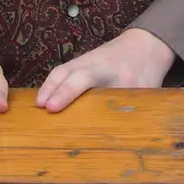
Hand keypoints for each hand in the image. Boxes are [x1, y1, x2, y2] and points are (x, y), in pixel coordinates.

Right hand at [35, 28, 175, 112]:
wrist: (146, 44)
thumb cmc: (146, 71)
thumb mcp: (147, 90)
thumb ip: (134, 108)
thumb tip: (124, 139)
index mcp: (111, 69)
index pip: (84, 77)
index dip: (67, 92)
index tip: (52, 108)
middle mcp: (92, 62)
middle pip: (66, 72)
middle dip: (51, 90)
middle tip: (39, 111)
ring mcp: (84, 61)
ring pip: (61, 71)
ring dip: (47, 88)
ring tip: (36, 109)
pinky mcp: (79, 64)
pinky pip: (61, 73)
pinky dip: (50, 85)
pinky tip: (43, 101)